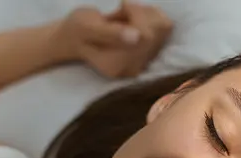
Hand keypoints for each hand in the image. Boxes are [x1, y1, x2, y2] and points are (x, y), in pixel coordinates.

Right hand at [53, 3, 172, 77]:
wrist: (76, 38)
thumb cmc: (78, 30)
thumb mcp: (87, 26)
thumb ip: (111, 33)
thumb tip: (137, 36)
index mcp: (117, 64)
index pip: (145, 36)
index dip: (137, 13)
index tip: (121, 4)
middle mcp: (133, 68)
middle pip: (157, 31)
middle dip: (141, 12)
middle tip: (121, 10)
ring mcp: (143, 62)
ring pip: (163, 27)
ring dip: (146, 13)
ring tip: (125, 16)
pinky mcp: (151, 54)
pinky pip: (165, 28)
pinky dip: (151, 16)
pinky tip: (134, 19)